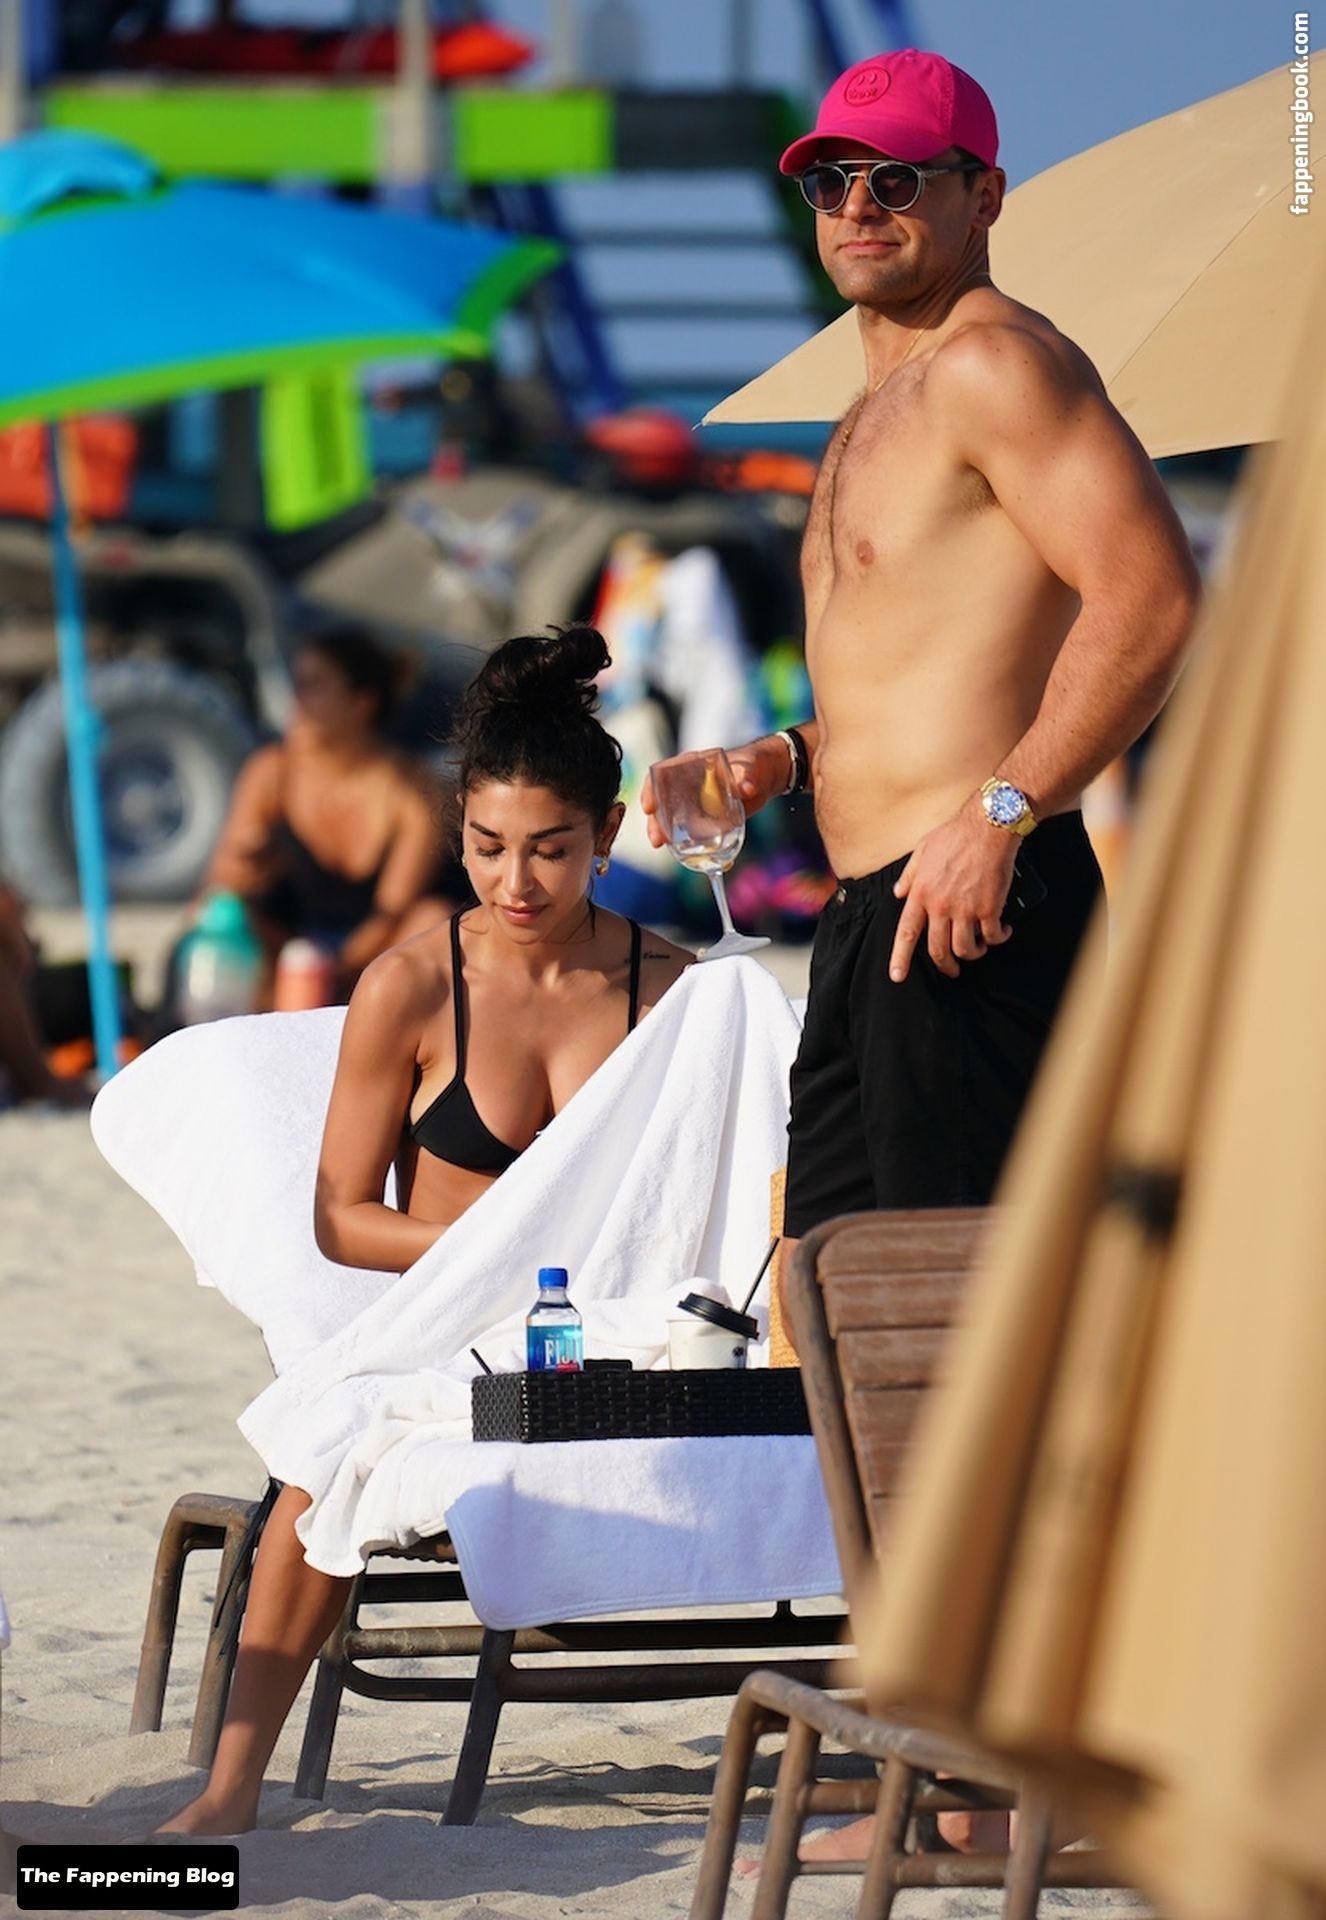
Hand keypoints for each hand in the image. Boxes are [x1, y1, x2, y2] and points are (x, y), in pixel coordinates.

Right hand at [641, 739, 789, 848]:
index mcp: (691, 766)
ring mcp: (693, 802)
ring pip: (672, 818)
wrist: (764, 779)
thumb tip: (746, 787)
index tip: (649, 807)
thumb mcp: (750, 768)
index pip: (662, 773)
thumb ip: (746, 776)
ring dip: (665, 833)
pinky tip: (696, 859)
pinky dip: (691, 845)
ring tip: (662, 847)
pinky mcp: (703, 818)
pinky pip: (692, 831)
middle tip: (657, 839)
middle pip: (662, 800)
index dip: (651, 790)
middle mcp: (687, 784)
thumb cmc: (754, 765)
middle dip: (655, 820)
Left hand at [889, 800, 1017, 981]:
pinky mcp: (989, 908)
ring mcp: (965, 909)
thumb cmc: (956, 835)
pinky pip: (993, 936)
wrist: (988, 827)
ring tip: (980, 948)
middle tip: (951, 971)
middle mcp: (940, 906)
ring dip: (974, 954)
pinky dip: (999, 939)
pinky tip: (1003, 932)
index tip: (897, 976)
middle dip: (946, 967)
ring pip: (965, 949)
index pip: (906, 933)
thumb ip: (909, 875)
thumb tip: (898, 892)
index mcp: (921, 893)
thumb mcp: (922, 850)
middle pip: (938, 950)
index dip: (900, 958)